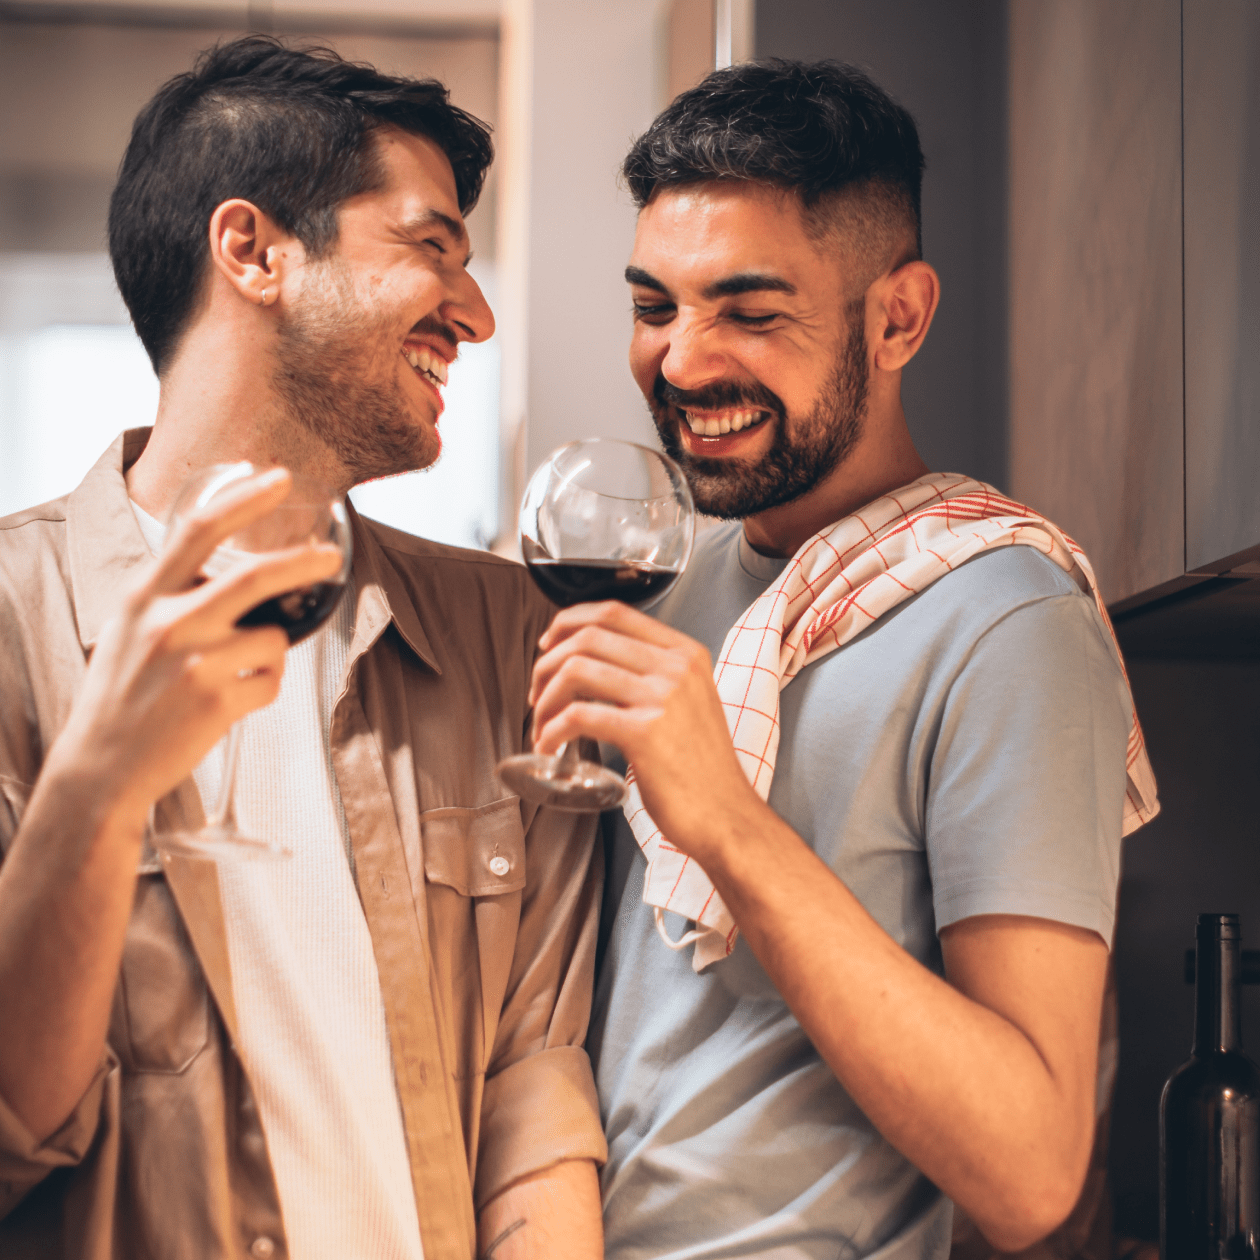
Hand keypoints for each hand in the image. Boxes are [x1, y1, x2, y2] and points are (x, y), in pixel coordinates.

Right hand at [46, 469, 343, 827]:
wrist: (101, 767)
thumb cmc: (122, 693)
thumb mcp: (128, 627)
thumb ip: (171, 594)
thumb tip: (228, 570)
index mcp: (143, 595)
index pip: (198, 530)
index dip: (244, 499)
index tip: (278, 478)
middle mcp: (167, 622)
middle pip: (256, 576)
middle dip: (303, 562)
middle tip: (332, 555)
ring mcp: (194, 663)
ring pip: (273, 637)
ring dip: (270, 654)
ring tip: (235, 676)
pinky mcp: (216, 701)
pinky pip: (272, 681)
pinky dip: (264, 689)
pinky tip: (230, 703)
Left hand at [528, 601, 763, 855]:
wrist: (727, 815)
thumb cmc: (703, 770)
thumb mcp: (689, 702)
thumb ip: (653, 676)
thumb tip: (595, 666)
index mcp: (685, 654)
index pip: (614, 613)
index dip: (570, 622)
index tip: (550, 642)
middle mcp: (675, 668)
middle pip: (589, 637)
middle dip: (548, 662)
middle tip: (537, 690)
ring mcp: (662, 698)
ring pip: (577, 669)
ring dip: (546, 696)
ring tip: (541, 721)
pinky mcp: (645, 733)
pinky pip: (578, 715)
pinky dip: (552, 729)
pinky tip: (549, 744)